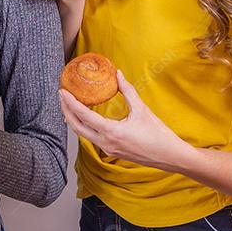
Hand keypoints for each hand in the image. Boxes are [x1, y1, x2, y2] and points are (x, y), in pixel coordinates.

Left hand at [60, 70, 191, 170]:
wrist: (170, 156)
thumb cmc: (158, 134)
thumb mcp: (142, 110)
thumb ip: (128, 91)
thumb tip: (118, 74)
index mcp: (112, 132)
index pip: (84, 116)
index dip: (70, 103)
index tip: (62, 91)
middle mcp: (106, 143)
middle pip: (77, 127)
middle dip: (66, 111)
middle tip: (62, 96)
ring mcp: (107, 150)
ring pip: (83, 134)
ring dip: (74, 119)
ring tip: (70, 104)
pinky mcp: (111, 152)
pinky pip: (92, 138)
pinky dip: (85, 126)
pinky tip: (86, 117)